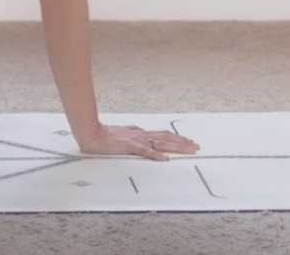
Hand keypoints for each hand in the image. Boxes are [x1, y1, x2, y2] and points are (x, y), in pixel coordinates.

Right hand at [77, 123, 199, 161]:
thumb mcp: (125, 131)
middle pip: (167, 138)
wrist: (93, 135)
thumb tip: (145, 133)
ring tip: (188, 150)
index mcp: (141, 133)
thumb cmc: (106, 135)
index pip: (164, 134)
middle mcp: (142, 135)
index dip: (177, 138)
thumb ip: (135, 132)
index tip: (189, 142)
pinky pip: (145, 151)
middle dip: (183, 143)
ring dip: (175, 147)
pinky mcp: (129, 146)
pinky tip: (165, 158)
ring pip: (161, 143)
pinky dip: (156, 155)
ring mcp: (136, 140)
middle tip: (196, 146)